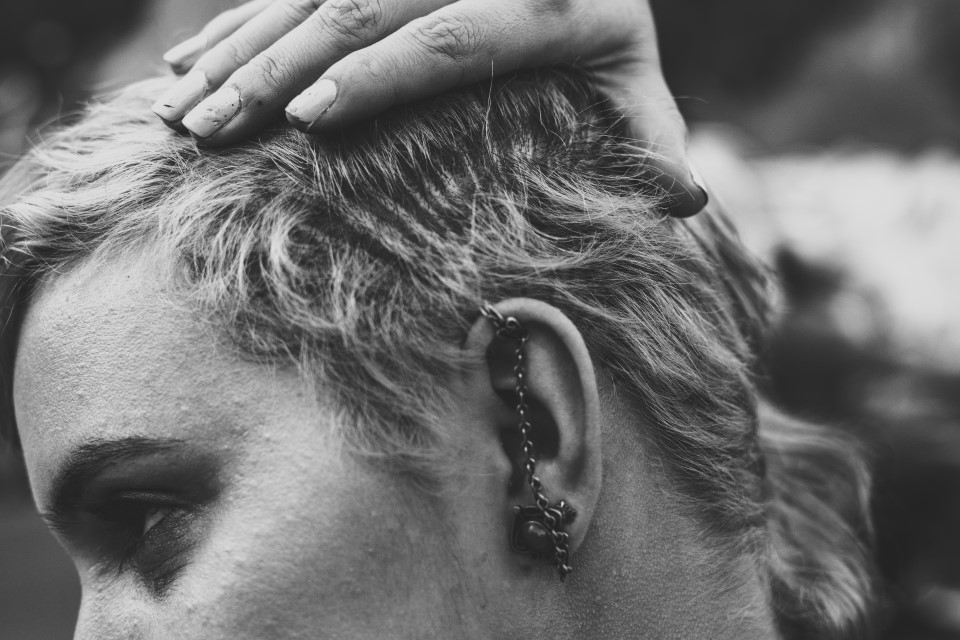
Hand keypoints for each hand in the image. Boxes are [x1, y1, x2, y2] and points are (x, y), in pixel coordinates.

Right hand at [152, 0, 705, 216]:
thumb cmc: (613, 56)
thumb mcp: (642, 99)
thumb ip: (655, 150)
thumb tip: (688, 207)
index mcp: (560, 1)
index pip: (458, 34)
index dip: (379, 74)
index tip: (309, 121)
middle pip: (367, 2)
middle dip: (279, 67)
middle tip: (213, 127)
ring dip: (241, 45)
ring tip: (182, 106)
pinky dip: (239, 21)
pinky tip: (188, 60)